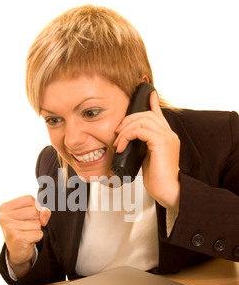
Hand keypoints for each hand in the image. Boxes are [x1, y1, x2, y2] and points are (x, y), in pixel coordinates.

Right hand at [0, 195, 50, 276]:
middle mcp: (3, 217)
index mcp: (4, 208)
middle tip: (26, 228)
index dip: (35, 207)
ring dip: (36, 230)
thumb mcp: (32, 215)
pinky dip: (37, 237)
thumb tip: (43, 218)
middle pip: (34, 210)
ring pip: (37, 223)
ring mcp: (9, 228)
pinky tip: (28, 240)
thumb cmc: (24, 229)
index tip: (27, 217)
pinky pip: (39, 233)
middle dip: (36, 220)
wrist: (18, 251)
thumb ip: (42, 210)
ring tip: (26, 234)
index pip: (29, 199)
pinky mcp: (17, 239)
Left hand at [113, 91, 180, 212]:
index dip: (152, 102)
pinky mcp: (161, 142)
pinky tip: (122, 146)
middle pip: (145, 114)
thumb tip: (129, 142)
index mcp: (167, 136)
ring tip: (118, 143)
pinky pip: (140, 130)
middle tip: (117, 134)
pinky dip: (127, 136)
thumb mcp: (148, 159)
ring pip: (141, 120)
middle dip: (127, 121)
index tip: (148, 93)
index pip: (158, 114)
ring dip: (125, 130)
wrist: (168, 191)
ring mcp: (166, 137)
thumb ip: (142, 147)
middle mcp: (169, 133)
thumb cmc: (158, 179)